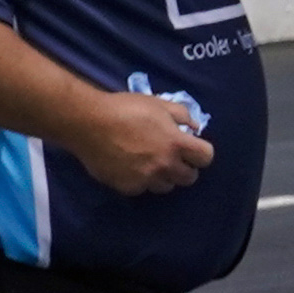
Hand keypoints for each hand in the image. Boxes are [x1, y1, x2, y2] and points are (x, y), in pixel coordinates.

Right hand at [69, 87, 213, 194]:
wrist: (88, 122)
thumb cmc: (124, 108)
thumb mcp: (158, 104)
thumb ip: (182, 115)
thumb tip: (194, 128)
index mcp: (176, 144)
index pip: (206, 157)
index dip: (201, 152)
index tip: (192, 148)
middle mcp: (165, 165)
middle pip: (189, 177)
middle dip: (185, 167)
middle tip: (172, 156)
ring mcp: (146, 179)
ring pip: (167, 186)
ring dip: (164, 176)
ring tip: (151, 162)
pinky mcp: (128, 187)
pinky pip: (143, 189)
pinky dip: (142, 180)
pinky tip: (131, 167)